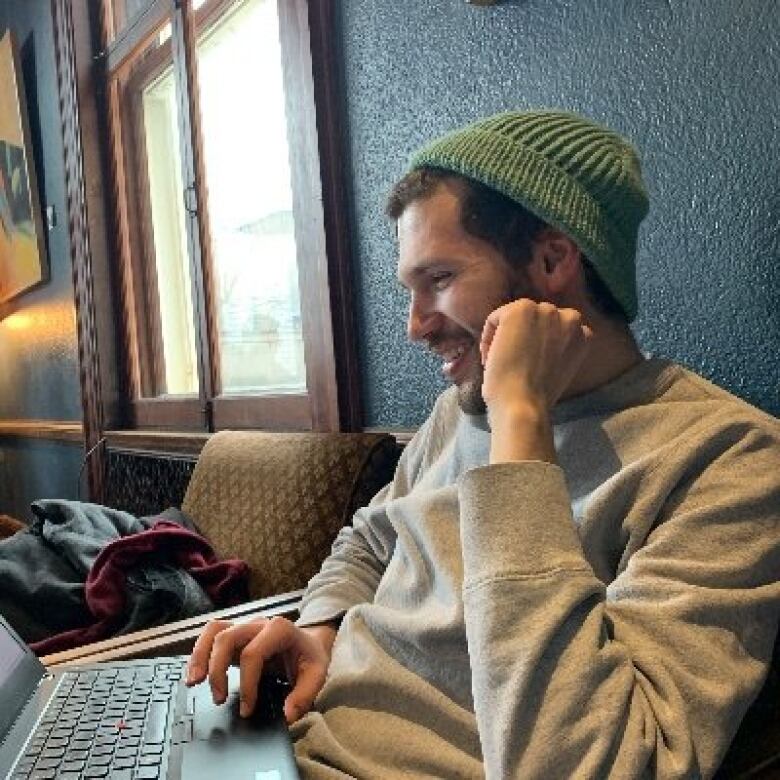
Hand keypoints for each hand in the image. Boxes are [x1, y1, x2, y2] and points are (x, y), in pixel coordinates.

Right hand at [186, 616, 335, 723]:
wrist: (309, 641)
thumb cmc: (310, 656)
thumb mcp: (317, 674)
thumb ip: (304, 695)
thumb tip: (287, 714)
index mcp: (280, 630)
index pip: (253, 653)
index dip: (247, 684)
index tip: (247, 709)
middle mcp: (259, 624)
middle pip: (227, 638)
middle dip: (217, 670)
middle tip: (218, 699)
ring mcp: (245, 626)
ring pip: (214, 630)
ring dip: (200, 656)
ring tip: (194, 682)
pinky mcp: (235, 634)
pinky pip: (211, 634)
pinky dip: (199, 652)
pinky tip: (195, 673)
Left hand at [479, 300, 592, 462]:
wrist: (523, 404)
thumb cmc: (537, 396)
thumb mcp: (559, 368)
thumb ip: (556, 348)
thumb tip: (534, 340)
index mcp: (584, 334)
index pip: (555, 327)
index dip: (536, 344)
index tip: (526, 363)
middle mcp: (570, 317)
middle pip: (535, 318)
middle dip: (521, 337)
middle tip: (511, 362)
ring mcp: (546, 311)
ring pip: (515, 316)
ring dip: (504, 336)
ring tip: (500, 361)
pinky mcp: (521, 309)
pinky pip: (496, 318)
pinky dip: (488, 336)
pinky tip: (491, 358)